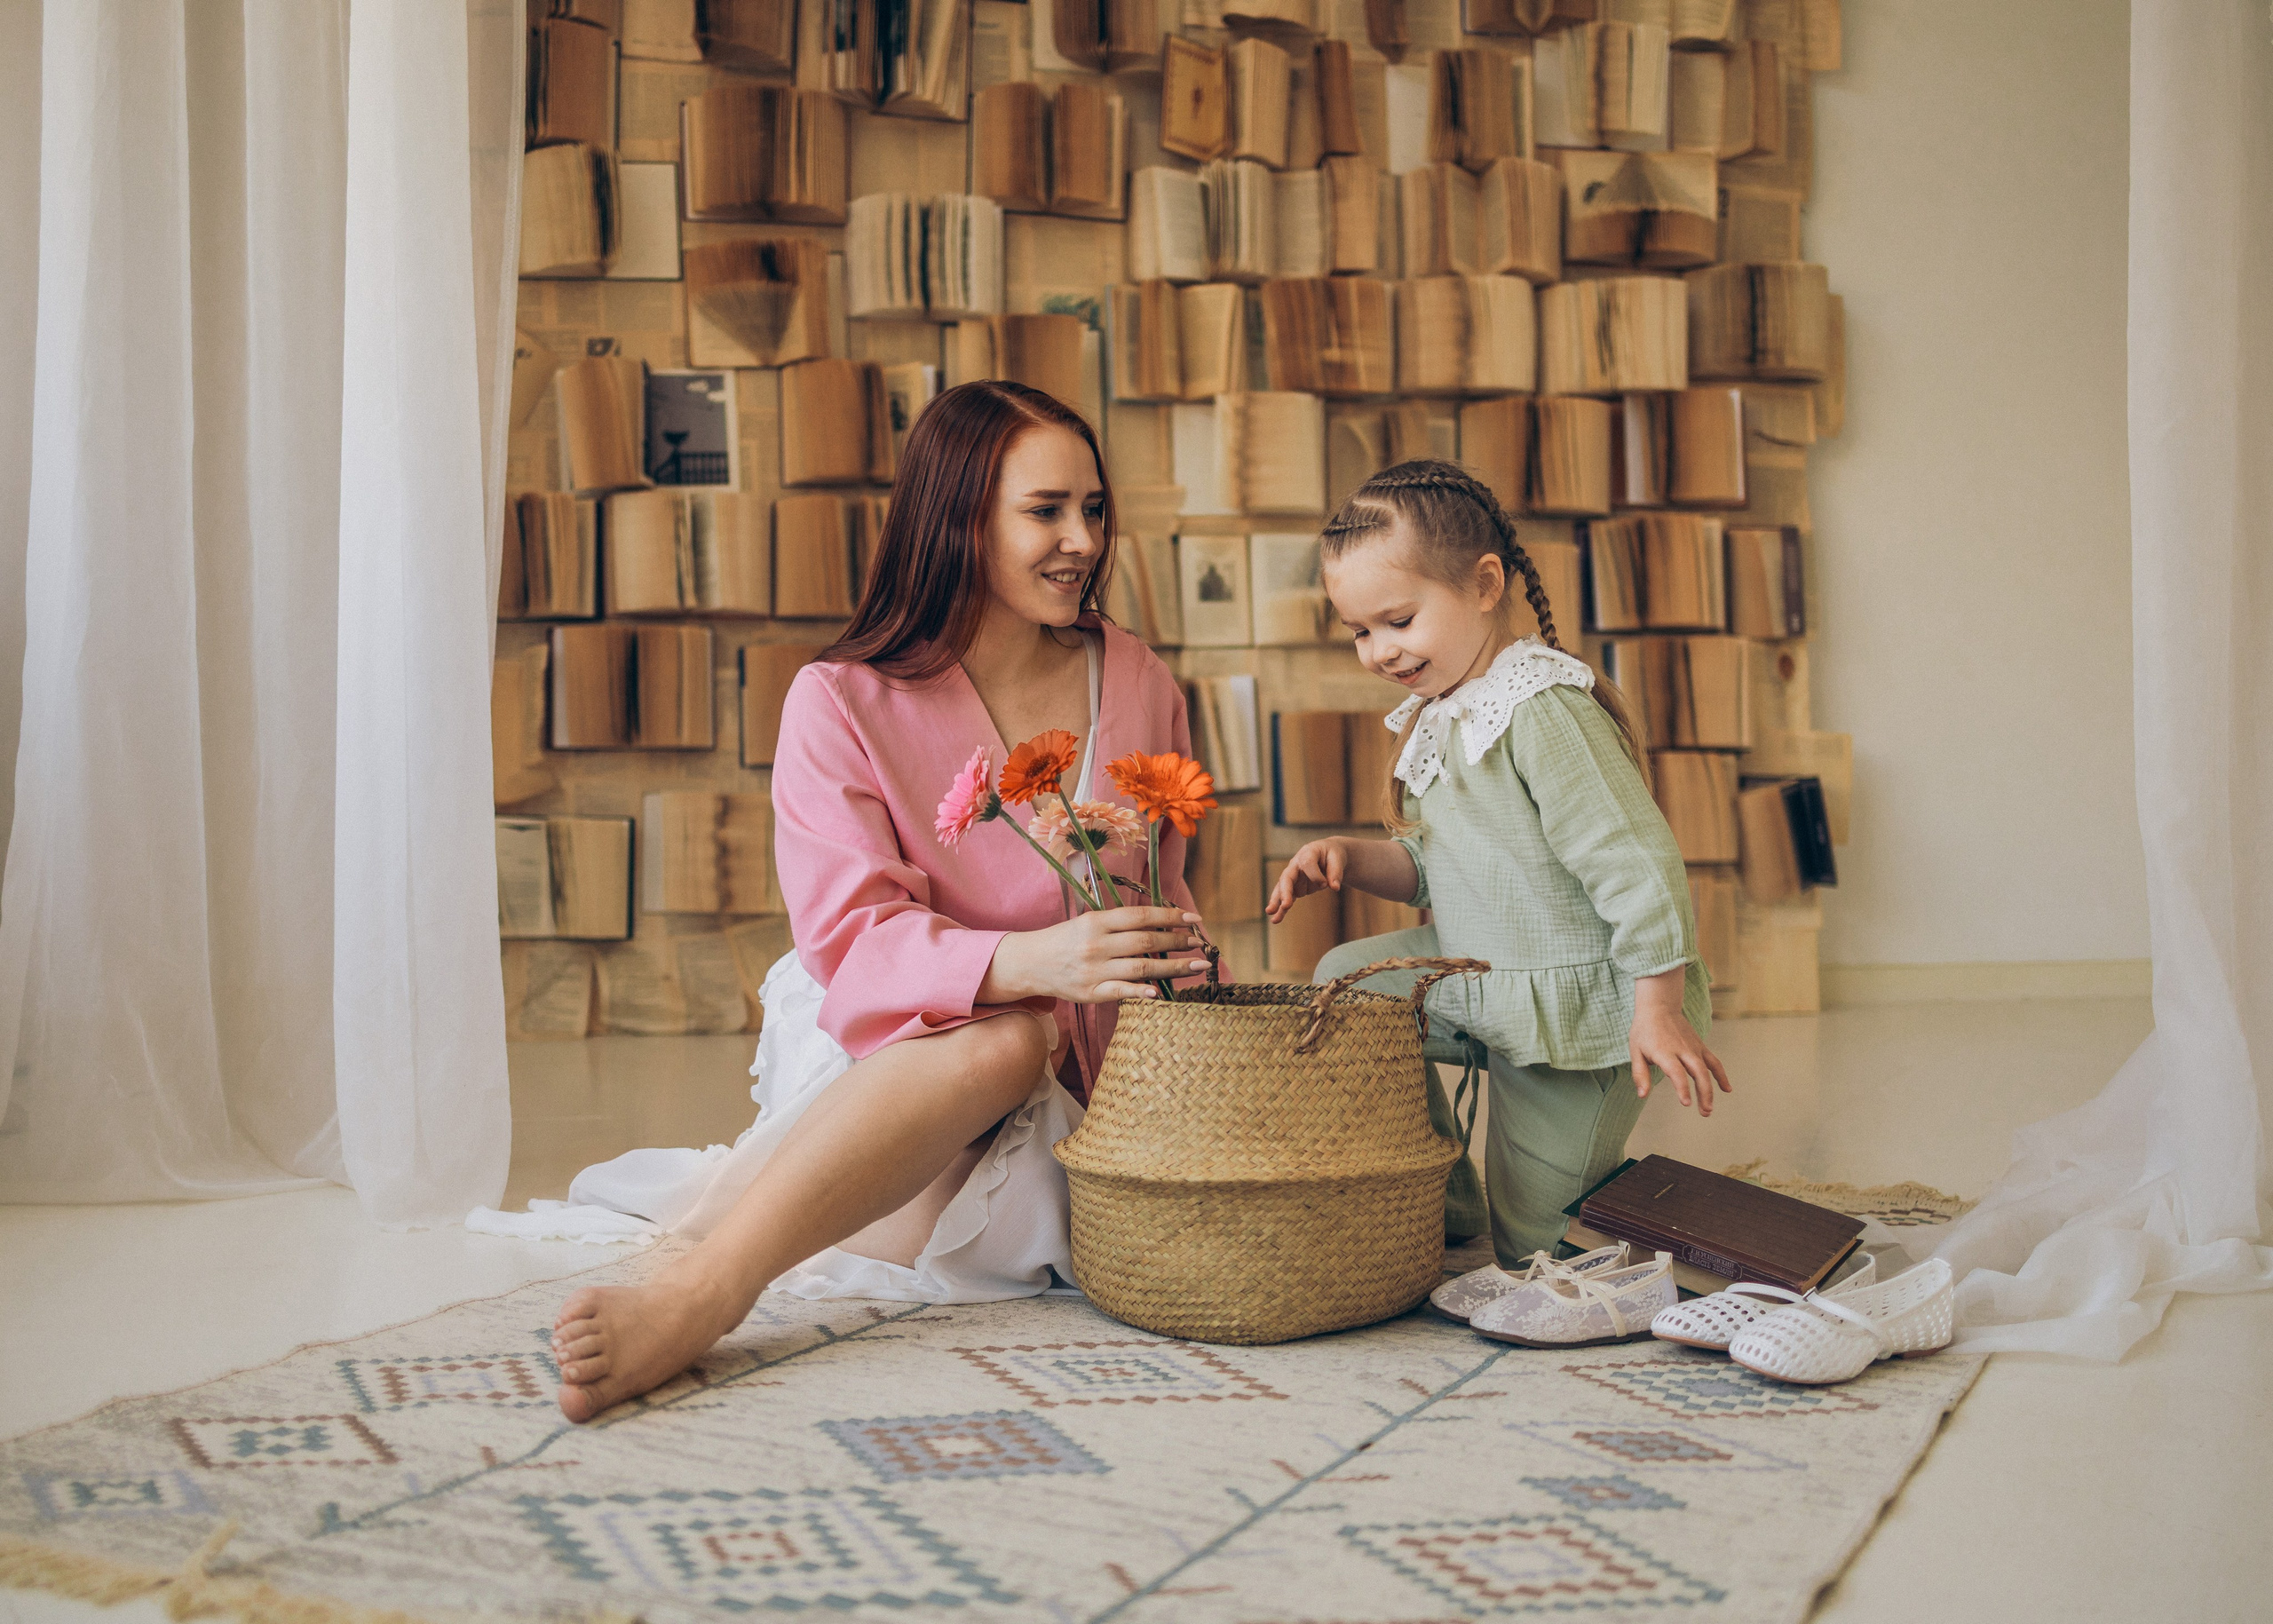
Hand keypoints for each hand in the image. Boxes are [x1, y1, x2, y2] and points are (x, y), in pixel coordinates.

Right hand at [984, 907, 1210, 1003]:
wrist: (1030, 963)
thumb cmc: (1066, 940)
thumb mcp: (1089, 922)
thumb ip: (1120, 923)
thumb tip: (1160, 922)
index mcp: (1097, 922)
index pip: (1141, 916)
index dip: (1170, 916)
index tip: (1194, 919)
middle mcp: (1097, 944)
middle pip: (1145, 941)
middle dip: (1177, 942)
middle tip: (1200, 943)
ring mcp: (1094, 970)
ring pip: (1140, 967)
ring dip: (1173, 967)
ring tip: (1196, 966)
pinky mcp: (1090, 993)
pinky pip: (1121, 992)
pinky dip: (1141, 992)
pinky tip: (1161, 992)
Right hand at [1266, 839, 1345, 921]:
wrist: (1327, 855)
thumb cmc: (1332, 854)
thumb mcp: (1338, 858)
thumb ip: (1336, 871)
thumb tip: (1335, 888)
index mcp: (1307, 853)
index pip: (1307, 863)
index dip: (1316, 875)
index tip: (1326, 884)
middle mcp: (1296, 865)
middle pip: (1287, 878)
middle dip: (1286, 892)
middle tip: (1287, 905)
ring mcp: (1293, 877)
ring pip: (1285, 890)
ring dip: (1279, 902)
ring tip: (1271, 914)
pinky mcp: (1294, 888)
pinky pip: (1286, 899)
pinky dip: (1281, 909)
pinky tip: (1276, 918)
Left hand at [1629, 966, 1730, 1117]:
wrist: (1659, 1007)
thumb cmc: (1644, 1031)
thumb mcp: (1635, 1051)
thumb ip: (1640, 1074)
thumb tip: (1643, 1095)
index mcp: (1665, 1052)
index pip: (1677, 1072)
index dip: (1683, 1088)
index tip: (1686, 1103)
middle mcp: (1682, 1050)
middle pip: (1698, 1072)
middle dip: (1703, 1093)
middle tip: (1705, 1112)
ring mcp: (1694, 1048)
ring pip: (1708, 1069)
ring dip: (1711, 1089)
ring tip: (1709, 1109)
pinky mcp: (1700, 1046)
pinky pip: (1714, 1062)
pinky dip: (1721, 1075)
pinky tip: (1727, 1089)